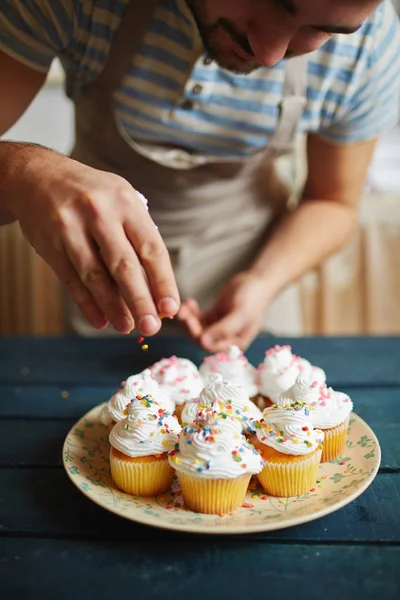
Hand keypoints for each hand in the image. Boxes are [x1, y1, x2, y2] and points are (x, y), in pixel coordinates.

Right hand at [12, 148, 179, 334]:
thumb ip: (139, 238)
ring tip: (126, 327)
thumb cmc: (94, 195)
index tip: (171, 307)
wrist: (39, 176)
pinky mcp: (49, 244)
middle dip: (140, 300)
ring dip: (113, 307)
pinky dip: (87, 303)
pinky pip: (71, 280)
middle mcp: (99, 213)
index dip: (163, 281)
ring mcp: (70, 228)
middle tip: (151, 327)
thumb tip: (156, 289)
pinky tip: (100, 320)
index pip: (151, 248)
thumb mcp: (122, 201)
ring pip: (95, 276)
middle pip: (124, 265)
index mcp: (126, 202)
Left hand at [178, 272, 268, 351]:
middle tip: (182, 312)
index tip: (189, 320)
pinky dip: (192, 312)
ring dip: (189, 319)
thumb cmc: (253, 298)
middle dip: (190, 327)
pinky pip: (198, 319)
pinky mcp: (213, 317)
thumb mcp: (240, 314)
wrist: (257, 282)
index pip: (211, 347)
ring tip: (184, 306)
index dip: (197, 336)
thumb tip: (203, 342)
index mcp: (235, 344)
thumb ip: (224, 329)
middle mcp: (226, 339)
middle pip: (201, 338)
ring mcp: (218, 328)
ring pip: (197, 328)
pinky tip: (189, 302)